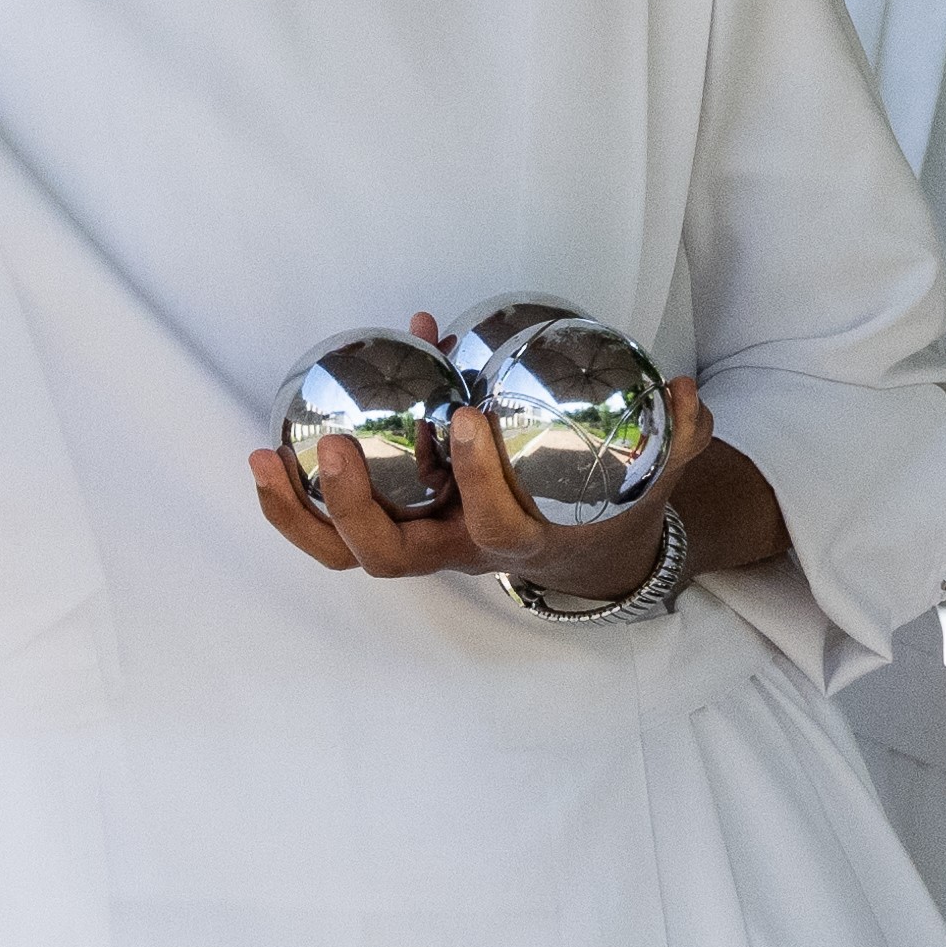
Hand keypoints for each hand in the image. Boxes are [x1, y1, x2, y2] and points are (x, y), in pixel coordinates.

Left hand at [247, 403, 677, 596]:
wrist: (584, 550)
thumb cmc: (607, 501)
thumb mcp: (651, 475)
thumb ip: (676, 435)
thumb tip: (681, 389)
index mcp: (516, 541)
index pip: (495, 527)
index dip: (479, 482)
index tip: (468, 418)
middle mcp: (457, 554)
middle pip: (390, 557)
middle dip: (356, 507)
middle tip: (333, 445)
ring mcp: (417, 547)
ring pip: (345, 554)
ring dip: (298, 512)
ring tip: (263, 456)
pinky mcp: (389, 532)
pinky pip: (329, 534)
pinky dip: (290, 505)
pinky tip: (265, 456)